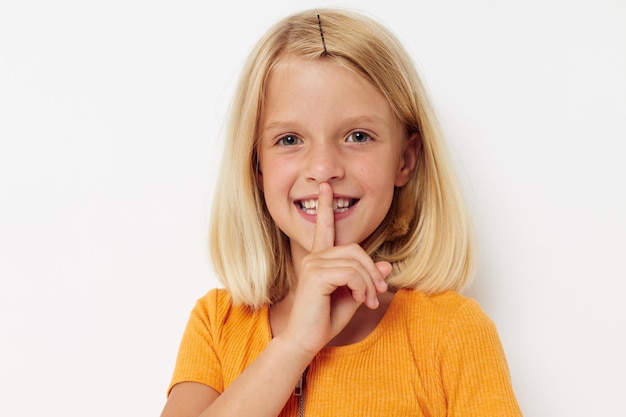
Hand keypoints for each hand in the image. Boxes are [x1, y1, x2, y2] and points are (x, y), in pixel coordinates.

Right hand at [282, 182, 390, 355]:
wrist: (306, 340)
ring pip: (355, 262)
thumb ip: (367, 279)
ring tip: (370, 301)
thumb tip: (386, 265)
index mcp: (320, 259)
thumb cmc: (326, 319)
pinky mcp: (316, 275)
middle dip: (371, 270)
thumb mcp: (354, 296)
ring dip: (369, 283)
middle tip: (378, 292)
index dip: (325, 207)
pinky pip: (350, 273)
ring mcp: (313, 264)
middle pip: (355, 249)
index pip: (324, 228)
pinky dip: (362, 287)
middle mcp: (314, 257)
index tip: (325, 188)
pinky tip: (360, 301)